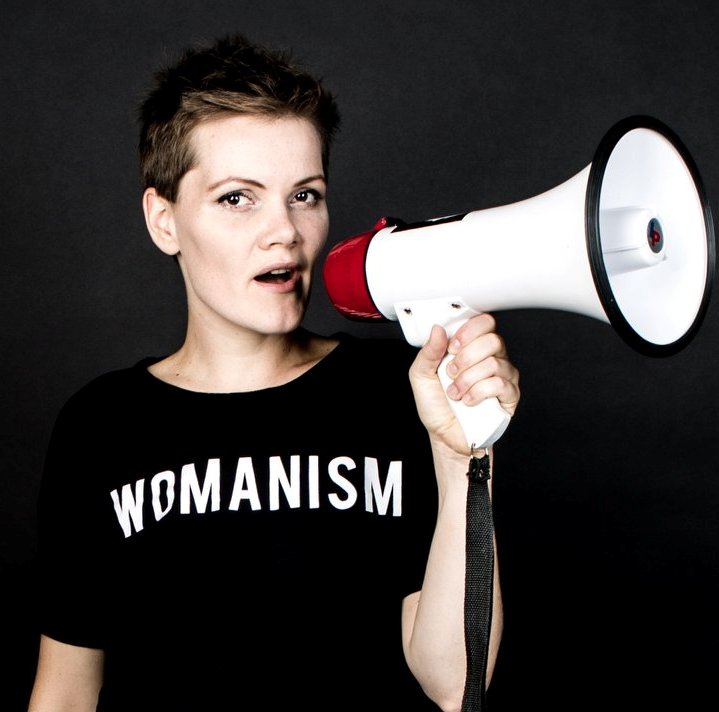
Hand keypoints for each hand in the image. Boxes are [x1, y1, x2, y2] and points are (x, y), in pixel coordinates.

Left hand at [408, 312, 519, 453]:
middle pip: (492, 340)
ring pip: (494, 363)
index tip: (453, 346)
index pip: (484, 322)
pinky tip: (468, 401)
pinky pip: (500, 384)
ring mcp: (503, 375)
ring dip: (467, 379)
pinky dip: (478, 393)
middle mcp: (491, 357)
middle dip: (466, 357)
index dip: (469, 331)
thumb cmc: (436, 405)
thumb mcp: (421, 375)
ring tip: (456, 393)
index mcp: (472, 347)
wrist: (445, 435)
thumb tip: (438, 329)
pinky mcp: (510, 394)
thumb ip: (428, 352)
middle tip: (451, 373)